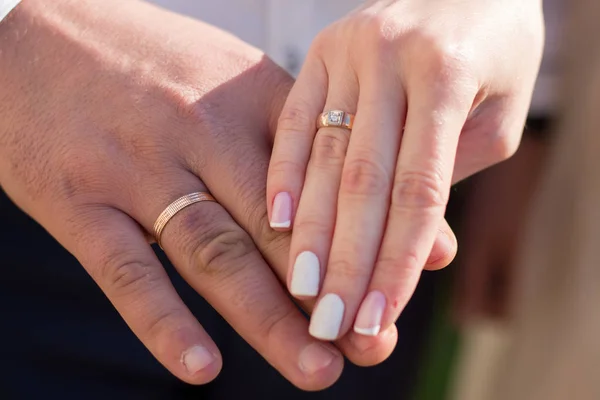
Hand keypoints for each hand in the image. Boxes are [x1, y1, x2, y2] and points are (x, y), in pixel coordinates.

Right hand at [0, 0, 345, 388]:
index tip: (411, 277)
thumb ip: (298, 135)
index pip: (324, 173)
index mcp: (248, 97)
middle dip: (331, 289)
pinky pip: (127, 270)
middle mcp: (200, 131)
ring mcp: (137, 167)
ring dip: (269, 318)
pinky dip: (165, 323)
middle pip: (279, 225)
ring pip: (216, 253)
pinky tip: (203, 368)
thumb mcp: (231, 77)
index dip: (369, 229)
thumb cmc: (148, 61)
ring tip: (316, 367)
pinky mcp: (78, 200)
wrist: (35, 30)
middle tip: (372, 344)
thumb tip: (367, 188)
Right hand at [266, 0, 543, 341]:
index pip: (418, 190)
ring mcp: (346, 51)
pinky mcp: (318, 52)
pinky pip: (294, 119)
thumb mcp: (499, 110)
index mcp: (444, 72)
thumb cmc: (495, 49)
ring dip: (309, 229)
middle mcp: (388, 58)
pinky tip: (274, 222)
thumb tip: (414, 240)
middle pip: (362, 180)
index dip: (398, 260)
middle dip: (345, 258)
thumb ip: (451, 169)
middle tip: (328, 320)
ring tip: (300, 287)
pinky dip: (284, 173)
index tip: (376, 317)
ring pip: (322, 155)